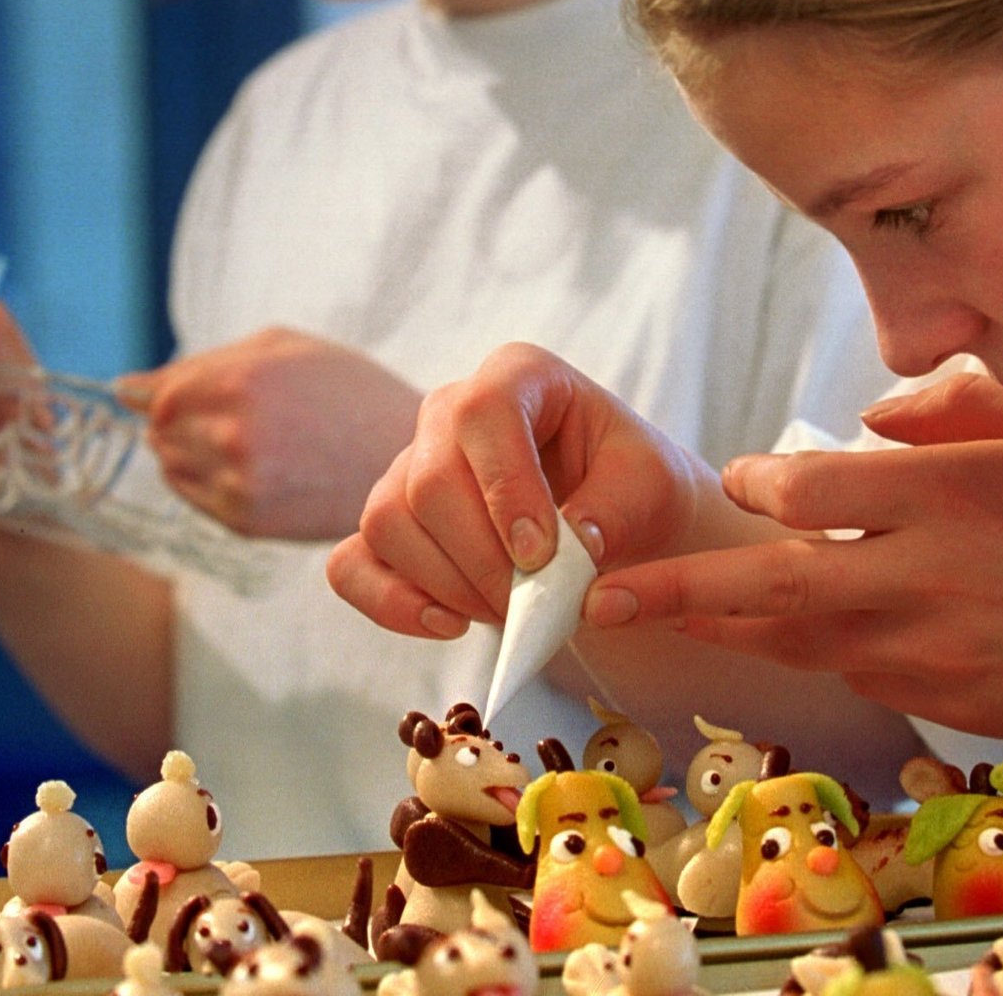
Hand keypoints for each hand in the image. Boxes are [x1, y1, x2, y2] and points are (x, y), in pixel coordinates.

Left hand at [115, 327, 421, 540]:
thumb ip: (201, 363)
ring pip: (171, 467)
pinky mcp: (247, 520)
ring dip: (190, 455)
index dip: (167, 396)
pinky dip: (208, 483)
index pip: (158, 395)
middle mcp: (233, 433)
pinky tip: (249, 470)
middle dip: (181, 424)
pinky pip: (195, 499)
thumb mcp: (282, 349)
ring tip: (243, 446)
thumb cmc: (344, 390)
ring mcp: (238, 482)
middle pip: (159, 432)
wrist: (402, 455)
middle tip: (230, 421)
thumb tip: (123, 391)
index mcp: (241, 380)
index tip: (186, 398)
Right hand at [327, 343, 728, 638]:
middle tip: (534, 604)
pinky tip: (448, 625)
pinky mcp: (390, 525)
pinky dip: (390, 603)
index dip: (505, 488)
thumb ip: (614, 509)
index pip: (484, 414)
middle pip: (429, 481)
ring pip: (388, 523)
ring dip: (449, 586)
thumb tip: (571, 545)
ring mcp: (409, 465)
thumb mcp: (651, 486)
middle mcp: (449, 411)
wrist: (616, 518)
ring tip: (510, 612)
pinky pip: (350, 564)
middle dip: (482, 560)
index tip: (541, 555)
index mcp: (518, 377)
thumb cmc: (633, 487)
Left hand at [578, 373, 1002, 745]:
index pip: (808, 488)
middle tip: (604, 597)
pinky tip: (796, 641)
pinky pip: (859, 674)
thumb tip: (868, 413)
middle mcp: (923, 577)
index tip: (746, 477)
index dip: (758, 482)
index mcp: (949, 495)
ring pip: (799, 642)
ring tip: (666, 620)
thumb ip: (958, 406)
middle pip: (769, 584)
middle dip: (676, 590)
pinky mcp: (946, 703)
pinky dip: (817, 655)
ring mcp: (930, 652)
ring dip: (729, 631)